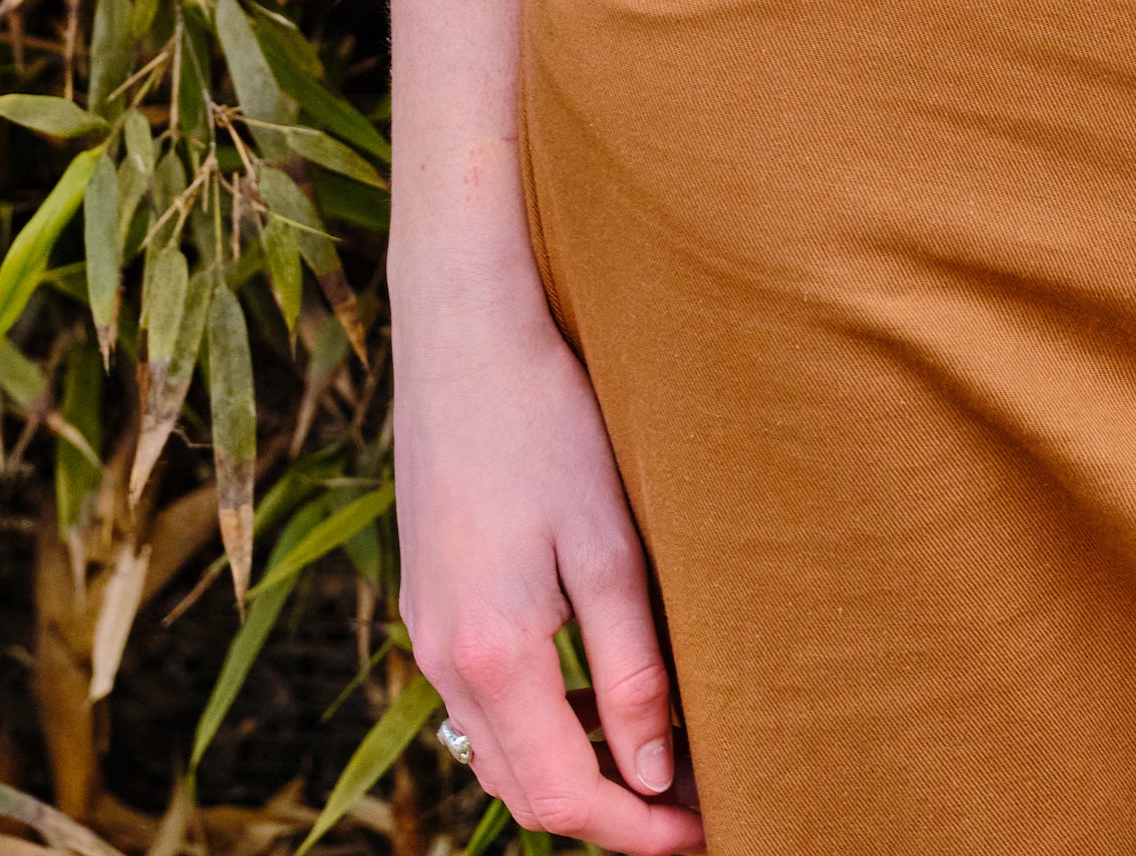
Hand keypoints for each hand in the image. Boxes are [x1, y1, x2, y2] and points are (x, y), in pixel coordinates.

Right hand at [398, 287, 702, 852]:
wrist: (462, 329)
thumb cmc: (547, 420)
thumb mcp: (608, 544)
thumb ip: (631, 669)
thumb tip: (656, 776)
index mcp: (490, 655)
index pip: (562, 798)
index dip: (638, 831)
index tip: (708, 832)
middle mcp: (442, 660)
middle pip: (523, 790)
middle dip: (610, 813)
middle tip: (695, 803)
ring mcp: (427, 630)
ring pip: (498, 751)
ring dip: (573, 772)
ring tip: (660, 758)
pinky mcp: (429, 597)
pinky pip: (481, 701)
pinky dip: (540, 724)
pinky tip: (596, 692)